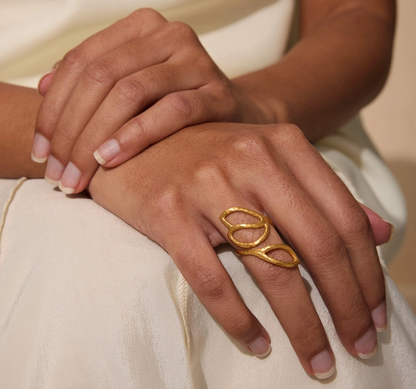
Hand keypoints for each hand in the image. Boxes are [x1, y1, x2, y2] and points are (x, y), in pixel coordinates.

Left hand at [31, 8, 271, 193]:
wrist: (235, 113)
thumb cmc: (175, 103)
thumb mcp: (131, 86)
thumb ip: (92, 81)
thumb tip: (43, 88)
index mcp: (141, 28)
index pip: (82, 62)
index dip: (54, 109)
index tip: (41, 152)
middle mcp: (168, 35)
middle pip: (101, 78)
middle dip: (71, 130)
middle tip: (58, 173)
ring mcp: (196, 61)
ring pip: (131, 92)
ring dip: (96, 137)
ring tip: (78, 173)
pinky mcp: (218, 93)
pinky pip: (172, 111)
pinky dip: (137, 134)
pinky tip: (111, 159)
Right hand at [88, 122, 389, 378]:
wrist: (138, 141)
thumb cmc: (206, 156)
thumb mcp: (268, 159)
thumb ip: (322, 191)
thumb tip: (383, 231)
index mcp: (282, 143)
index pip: (344, 218)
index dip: (367, 272)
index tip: (377, 313)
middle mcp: (249, 159)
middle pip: (317, 244)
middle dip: (346, 305)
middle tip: (359, 345)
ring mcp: (206, 184)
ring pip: (270, 268)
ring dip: (302, 324)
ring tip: (318, 358)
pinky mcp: (168, 211)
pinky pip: (211, 279)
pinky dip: (238, 318)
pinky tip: (258, 341)